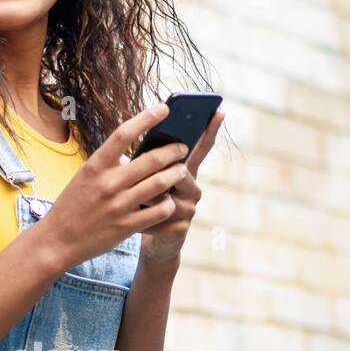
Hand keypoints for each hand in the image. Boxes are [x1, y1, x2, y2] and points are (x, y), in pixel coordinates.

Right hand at [36, 101, 205, 271]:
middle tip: (182, 147)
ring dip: (177, 174)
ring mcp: (118, 205)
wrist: (58, 240)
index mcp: (95, 166)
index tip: (164, 108)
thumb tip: (135, 155)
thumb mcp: (84, 178)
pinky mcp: (126, 226)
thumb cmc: (72, 205)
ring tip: (182, 170)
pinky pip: (159, 211)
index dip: (146, 118)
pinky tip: (170, 201)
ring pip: (160, 183)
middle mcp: (107, 183)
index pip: (123, 134)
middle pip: (151, 159)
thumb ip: (109, 165)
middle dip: (173, 150)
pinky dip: (169, 204)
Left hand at [131, 107, 223, 264]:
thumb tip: (141, 140)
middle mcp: (192, 189)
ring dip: (145, 195)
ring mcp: (189, 210)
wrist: (145, 239)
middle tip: (141, 174)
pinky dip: (142, 216)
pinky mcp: (180, 230)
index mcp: (183, 172)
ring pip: (167, 194)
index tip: (217, 110)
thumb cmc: (140, 201)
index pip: (199, 148)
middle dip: (159, 171)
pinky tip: (134, 218)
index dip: (208, 130)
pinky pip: (159, 217)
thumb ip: (146, 161)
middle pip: (180, 171)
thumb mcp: (141, 178)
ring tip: (132, 198)